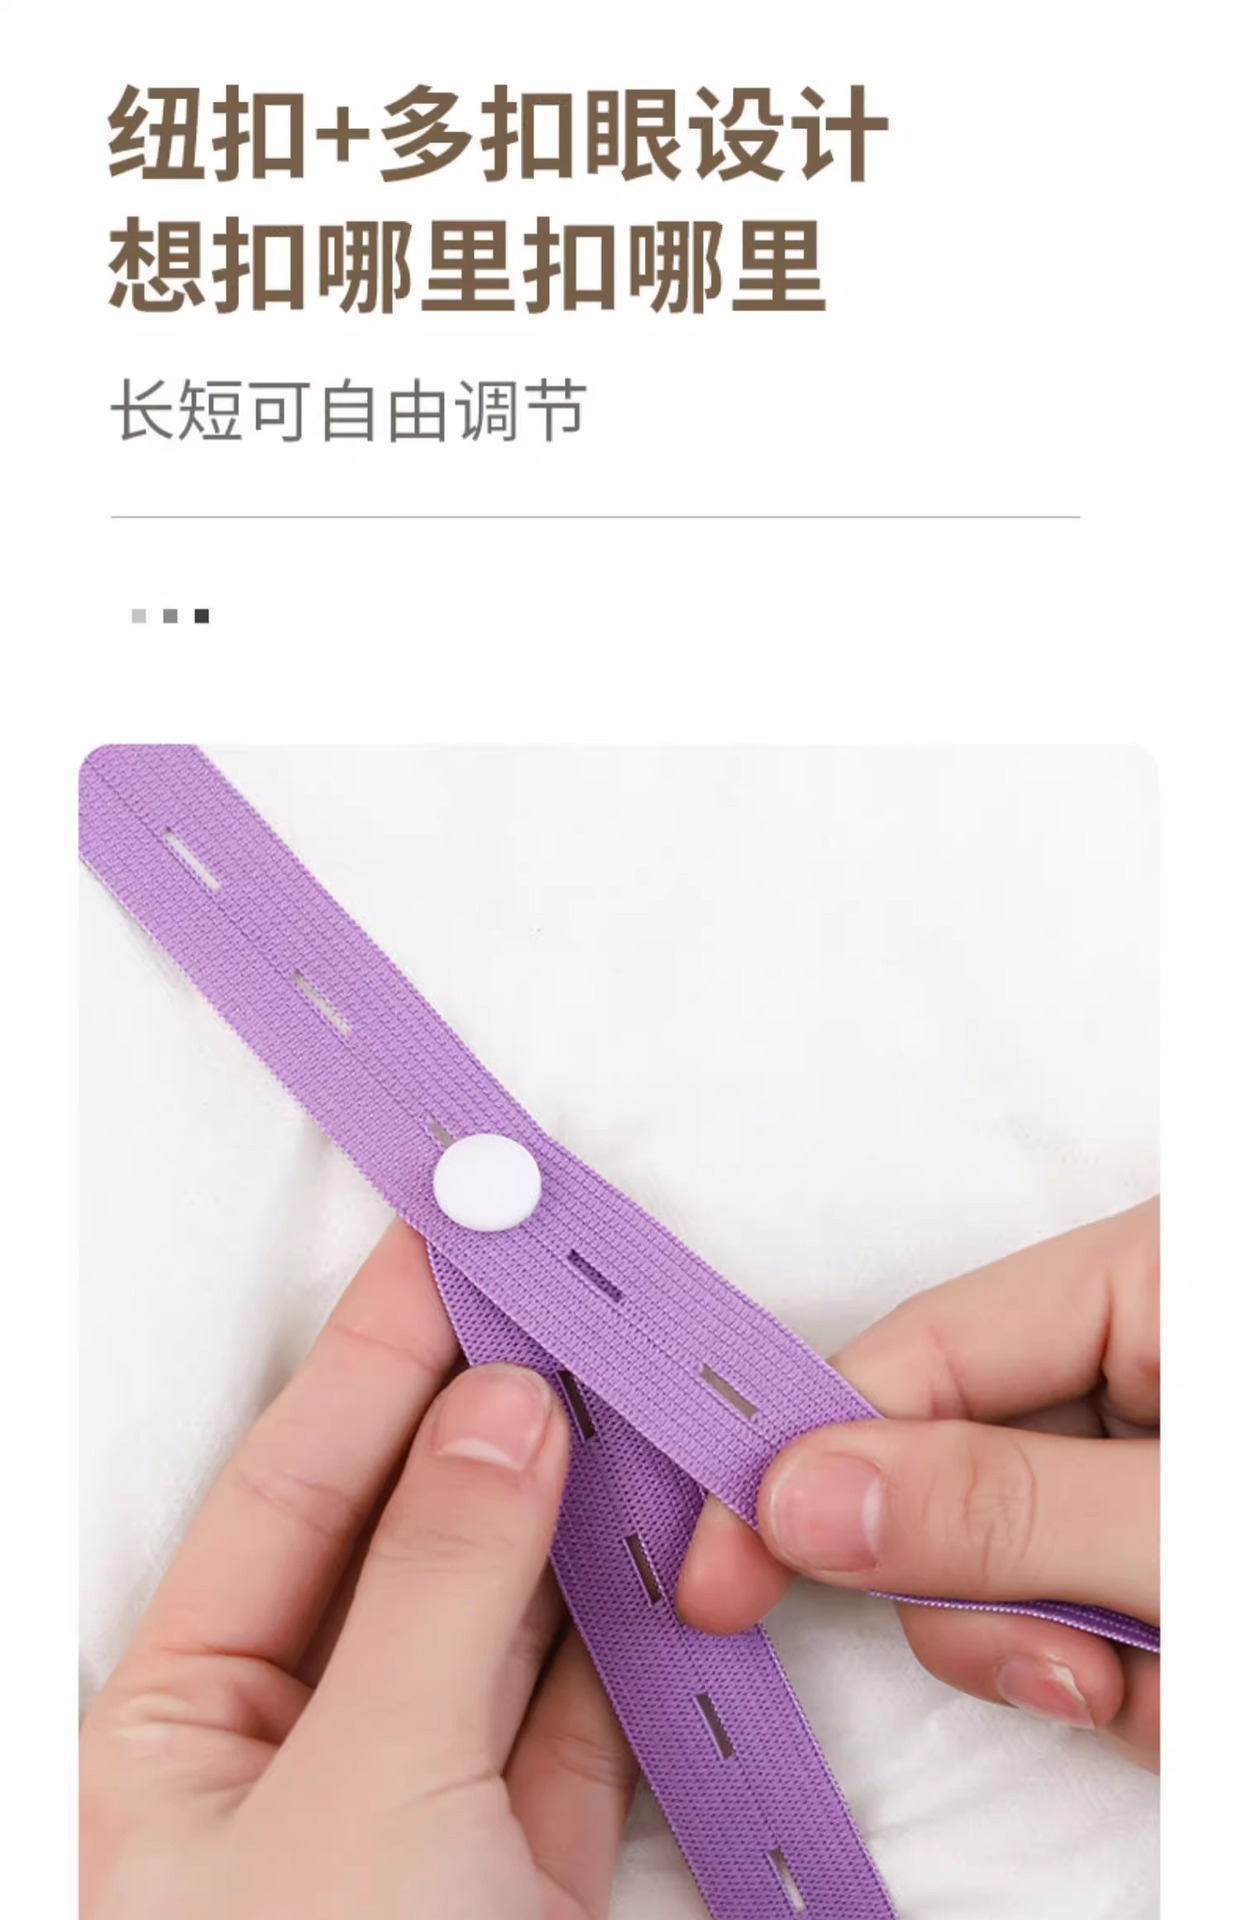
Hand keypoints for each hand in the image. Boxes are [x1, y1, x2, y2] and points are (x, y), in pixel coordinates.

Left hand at [80, 1222, 634, 1919]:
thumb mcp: (361, 1793)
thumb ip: (435, 1586)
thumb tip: (505, 1409)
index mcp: (178, 1741)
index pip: (286, 1491)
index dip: (371, 1356)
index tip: (447, 1242)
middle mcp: (290, 1765)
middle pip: (399, 1540)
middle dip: (483, 1417)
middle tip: (554, 1290)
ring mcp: (411, 1819)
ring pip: (499, 1620)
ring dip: (573, 1510)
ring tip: (626, 1383)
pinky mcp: (519, 1878)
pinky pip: (580, 1716)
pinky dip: (631, 1629)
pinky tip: (662, 1537)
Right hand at [678, 1199, 1159, 1770]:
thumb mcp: (1188, 1530)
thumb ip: (1003, 1510)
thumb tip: (802, 1499)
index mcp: (1150, 1281)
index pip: (925, 1352)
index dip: (814, 1461)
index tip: (724, 1569)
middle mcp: (1146, 1357)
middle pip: (958, 1472)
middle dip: (990, 1603)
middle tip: (1076, 1672)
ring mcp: (1162, 1459)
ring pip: (1018, 1569)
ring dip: (1077, 1662)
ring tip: (1175, 1691)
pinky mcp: (1174, 1548)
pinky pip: (1087, 1622)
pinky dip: (1137, 1688)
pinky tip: (1195, 1694)